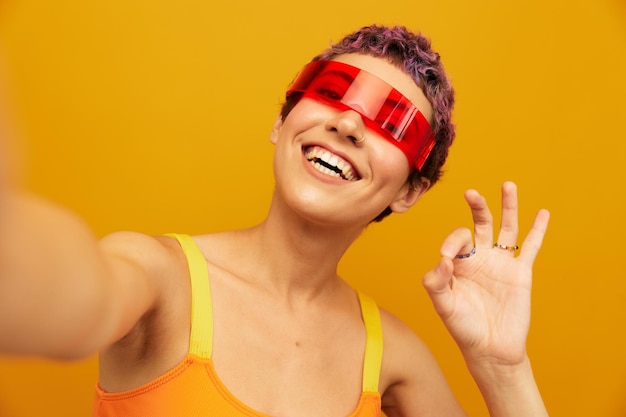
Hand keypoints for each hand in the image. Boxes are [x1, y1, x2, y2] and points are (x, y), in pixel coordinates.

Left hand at [423, 182, 549, 366]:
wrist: (490, 349)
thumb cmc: (463, 328)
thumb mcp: (443, 306)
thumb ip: (436, 283)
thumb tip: (443, 260)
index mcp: (459, 262)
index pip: (457, 239)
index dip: (451, 242)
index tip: (447, 258)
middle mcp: (480, 258)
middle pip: (480, 223)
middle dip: (477, 207)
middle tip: (471, 192)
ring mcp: (501, 263)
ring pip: (506, 228)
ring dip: (508, 207)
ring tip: (507, 185)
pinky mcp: (520, 273)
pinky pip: (530, 248)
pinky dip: (537, 230)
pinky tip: (542, 212)